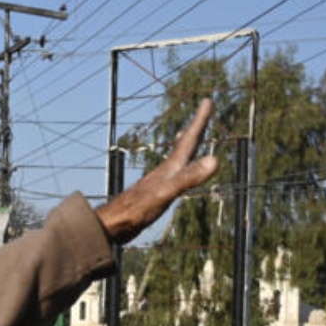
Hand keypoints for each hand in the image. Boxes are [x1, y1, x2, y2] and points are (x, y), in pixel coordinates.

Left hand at [95, 98, 216, 243]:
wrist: (110, 225)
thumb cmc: (136, 210)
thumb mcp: (166, 193)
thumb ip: (188, 178)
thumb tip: (215, 160)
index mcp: (170, 168)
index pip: (189, 139)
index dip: (200, 120)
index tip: (207, 100)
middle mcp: (164, 171)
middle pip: (183, 144)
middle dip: (196, 127)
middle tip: (204, 109)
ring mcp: (158, 181)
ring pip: (177, 158)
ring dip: (185, 145)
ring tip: (188, 136)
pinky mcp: (153, 194)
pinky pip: (172, 174)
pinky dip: (177, 167)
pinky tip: (174, 172)